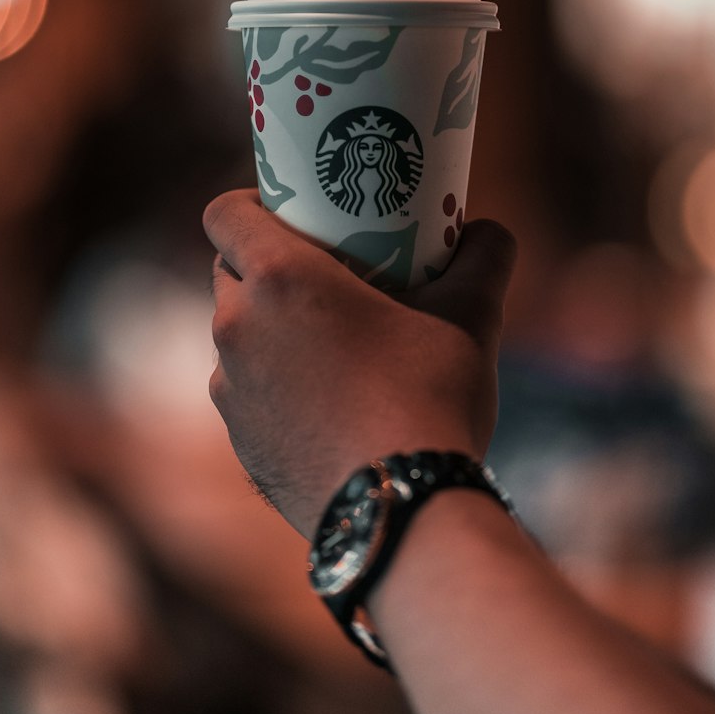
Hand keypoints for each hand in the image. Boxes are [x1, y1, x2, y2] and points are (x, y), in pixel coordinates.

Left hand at [204, 189, 515, 536]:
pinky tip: (326, 397)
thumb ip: (483, 259)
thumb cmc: (429, 399)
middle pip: (228, 269)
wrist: (401, 511)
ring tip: (330, 339)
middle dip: (265, 262)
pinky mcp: (238, 438)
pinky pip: (246, 389)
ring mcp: (230, 388)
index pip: (224, 213)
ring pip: (237, 333)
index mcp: (279, 279)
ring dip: (269, 325)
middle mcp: (237, 327)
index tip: (294, 212)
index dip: (251, 202)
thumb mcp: (471, 318)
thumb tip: (490, 230)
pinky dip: (274, 381)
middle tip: (324, 270)